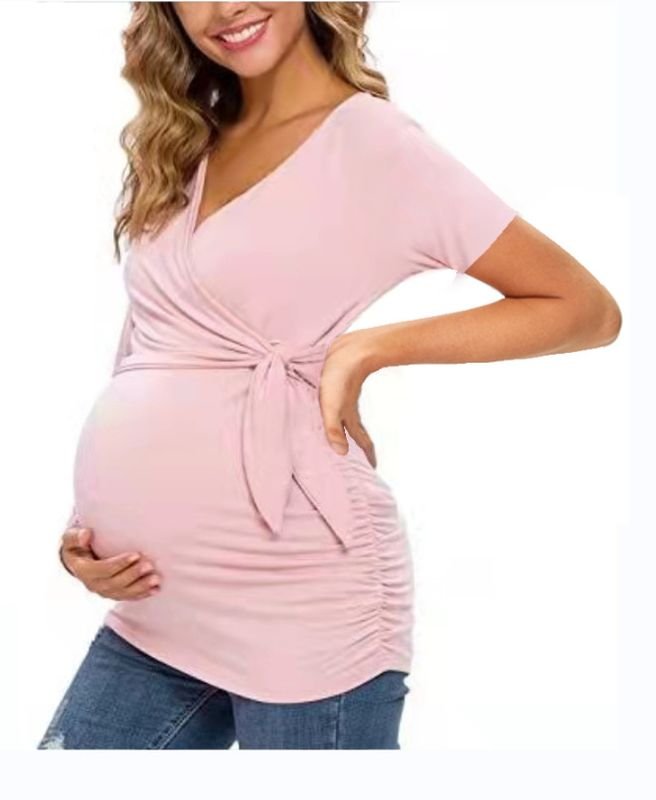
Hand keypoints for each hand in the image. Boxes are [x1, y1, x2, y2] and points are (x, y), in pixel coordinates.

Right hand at [59, 526, 161, 600]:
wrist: (77, 560)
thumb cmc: (77, 545)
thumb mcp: (70, 539)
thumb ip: (75, 537)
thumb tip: (86, 534)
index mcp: (83, 571)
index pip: (103, 570)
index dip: (119, 564)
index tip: (136, 555)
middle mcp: (92, 584)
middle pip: (115, 583)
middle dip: (133, 575)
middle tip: (149, 565)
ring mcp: (103, 591)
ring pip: (123, 593)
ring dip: (140, 587)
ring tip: (156, 579)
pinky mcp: (113, 594)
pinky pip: (128, 596)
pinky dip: (141, 594)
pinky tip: (155, 590)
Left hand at [319, 328, 379, 467]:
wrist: (353, 348)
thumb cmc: (340, 377)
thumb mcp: (331, 405)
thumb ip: (334, 428)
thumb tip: (341, 453)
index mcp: (348, 416)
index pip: (361, 441)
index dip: (367, 455)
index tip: (374, 468)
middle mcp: (348, 409)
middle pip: (356, 432)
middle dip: (360, 446)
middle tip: (364, 458)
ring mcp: (344, 397)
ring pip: (349, 418)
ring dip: (351, 430)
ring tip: (349, 438)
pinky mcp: (339, 384)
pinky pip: (340, 404)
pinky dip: (341, 412)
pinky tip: (335, 407)